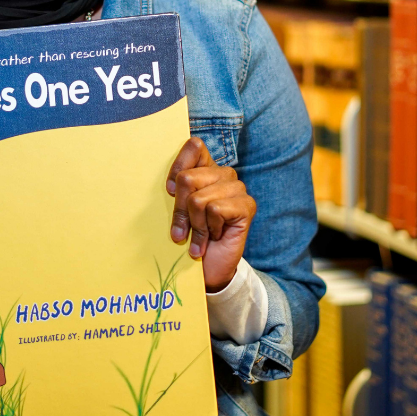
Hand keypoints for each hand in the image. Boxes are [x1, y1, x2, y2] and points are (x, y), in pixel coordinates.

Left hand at [167, 137, 256, 292]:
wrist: (207, 268)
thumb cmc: (189, 237)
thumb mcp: (176, 210)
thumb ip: (175, 190)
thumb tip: (170, 185)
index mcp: (205, 168)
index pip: (194, 146)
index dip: (177, 166)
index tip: (170, 191)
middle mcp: (223, 174)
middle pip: (188, 178)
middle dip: (180, 209)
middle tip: (184, 228)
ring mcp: (237, 189)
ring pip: (199, 199)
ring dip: (195, 224)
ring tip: (200, 235)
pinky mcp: (247, 205)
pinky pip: (215, 209)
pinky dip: (209, 228)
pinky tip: (215, 235)